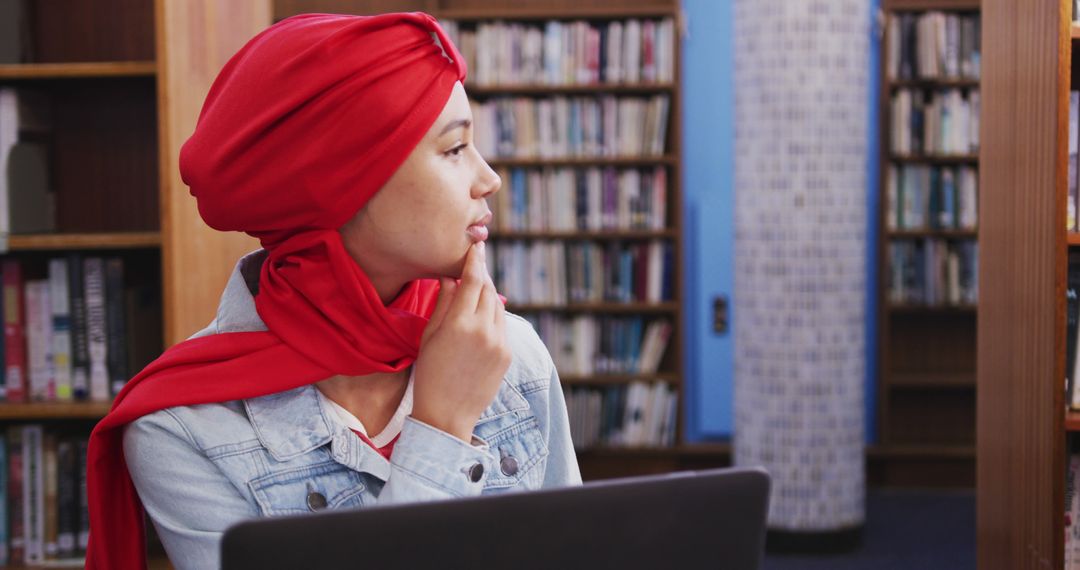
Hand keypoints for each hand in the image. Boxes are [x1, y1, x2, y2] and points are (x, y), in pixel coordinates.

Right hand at [411, 241, 510, 441]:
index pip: (474, 280)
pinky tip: (480, 317)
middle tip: (474, 264)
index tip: (477, 245)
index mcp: (460, 324)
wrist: (446, 416)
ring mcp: (499, 343)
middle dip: (482, 275)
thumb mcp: (429, 337)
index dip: (476, 259)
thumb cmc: (429, 375)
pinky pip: (502, 325)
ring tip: (474, 291)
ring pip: (498, 306)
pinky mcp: (507, 354)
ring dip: (488, 295)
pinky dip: (493, 315)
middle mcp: (484, 330)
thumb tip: (450, 276)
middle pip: (489, 290)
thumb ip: (443, 304)